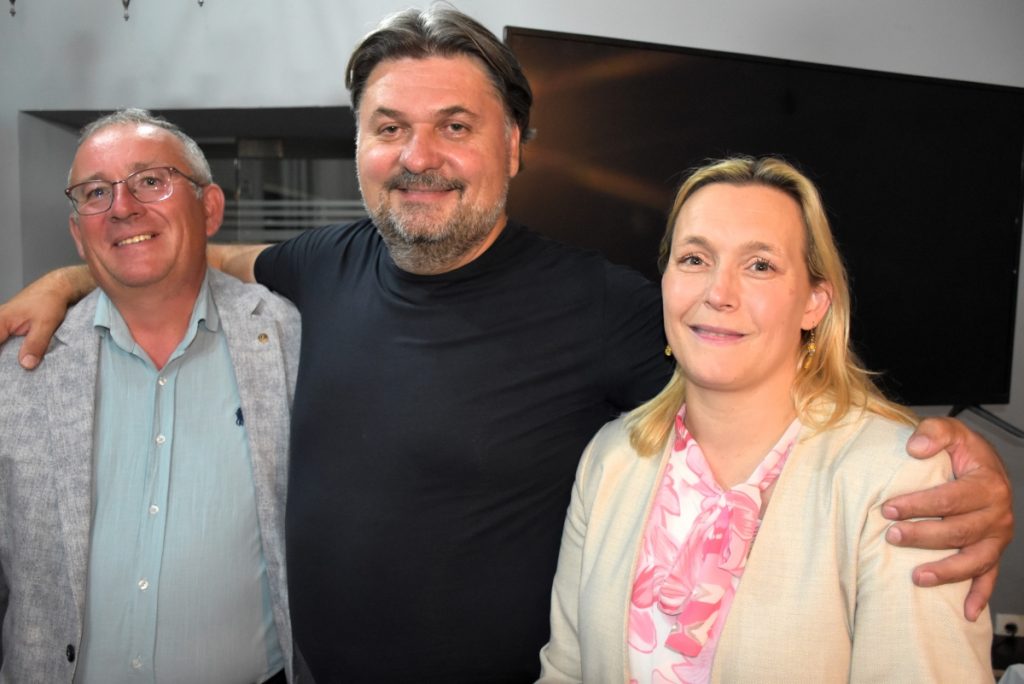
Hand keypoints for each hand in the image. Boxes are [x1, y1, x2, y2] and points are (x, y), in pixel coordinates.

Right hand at [0, 265, 93, 368]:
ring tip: (14, 373)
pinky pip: (5, 341)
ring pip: (0, 345)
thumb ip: (35, 344)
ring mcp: (2, 324)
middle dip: (3, 361)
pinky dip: (9, 351)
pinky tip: (18, 362)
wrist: (57, 287)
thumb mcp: (46, 324)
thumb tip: (26, 365)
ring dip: (5, 357)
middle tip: (11, 377)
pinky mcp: (10, 327)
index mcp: (0, 322)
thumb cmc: (49, 300)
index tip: (5, 376)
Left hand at [882, 416, 1012, 619]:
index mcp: (988, 484)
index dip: (918, 505)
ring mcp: (997, 536)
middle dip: (923, 536)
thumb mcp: (951, 431)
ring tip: (916, 576)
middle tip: (891, 536)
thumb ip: (934, 432)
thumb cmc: (964, 451)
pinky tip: (966, 612)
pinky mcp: (993, 551)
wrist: (985, 465)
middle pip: (959, 532)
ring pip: (974, 560)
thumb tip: (915, 448)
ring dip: (946, 572)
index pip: (950, 499)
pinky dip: (979, 595)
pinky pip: (989, 576)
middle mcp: (997, 513)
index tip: (888, 508)